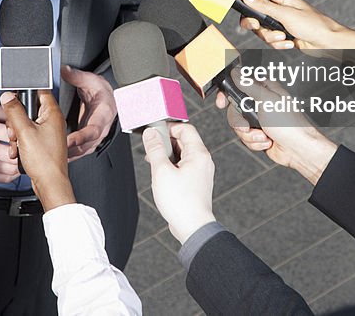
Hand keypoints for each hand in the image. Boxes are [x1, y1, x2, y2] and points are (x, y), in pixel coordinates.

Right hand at [0, 90, 75, 210]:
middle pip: (28, 108)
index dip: (24, 92)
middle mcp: (52, 120)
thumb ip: (14, 111)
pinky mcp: (42, 142)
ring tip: (16, 143)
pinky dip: (20, 140)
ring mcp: (47, 132)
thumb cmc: (45, 161)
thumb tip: (8, 97)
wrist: (49, 183)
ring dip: (16, 132)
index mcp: (52, 113)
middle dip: (16, 119)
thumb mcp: (24, 132)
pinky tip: (18, 149)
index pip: (39, 90)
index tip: (14, 98)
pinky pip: (27, 134)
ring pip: (25, 122)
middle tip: (15, 130)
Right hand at [0, 103, 19, 182]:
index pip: (13, 135)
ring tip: (21, 158)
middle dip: (22, 152)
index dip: (23, 135)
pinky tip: (12, 166)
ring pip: (9, 169)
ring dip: (19, 165)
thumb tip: (21, 114)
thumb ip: (4, 112)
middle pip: (12, 155)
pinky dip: (11, 174)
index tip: (25, 134)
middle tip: (26, 148)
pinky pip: (1, 178)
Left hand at [62, 66, 115, 160]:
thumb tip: (64, 70)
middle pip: (87, 145)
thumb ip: (77, 76)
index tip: (69, 140)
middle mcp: (101, 129)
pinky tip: (58, 157)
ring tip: (55, 159)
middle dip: (72, 150)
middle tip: (57, 154)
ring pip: (84, 150)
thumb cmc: (103, 91)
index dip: (81, 137)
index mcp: (103, 115)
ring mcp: (95, 136)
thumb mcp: (91, 80)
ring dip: (70, 155)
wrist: (109, 97)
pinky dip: (70, 155)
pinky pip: (80, 150)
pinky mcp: (88, 140)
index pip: (93, 129)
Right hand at [142, 122, 216, 243]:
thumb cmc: (181, 202)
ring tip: (154, 164)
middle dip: (165, 143)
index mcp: (199, 154)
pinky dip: (172, 166)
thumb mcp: (162, 171)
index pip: (185, 129)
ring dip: (167, 155)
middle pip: (184, 141)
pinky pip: (184, 166)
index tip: (155, 132)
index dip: (169, 128)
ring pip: (182, 154)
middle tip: (151, 149)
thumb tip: (150, 134)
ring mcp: (201, 172)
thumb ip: (155, 149)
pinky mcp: (196, 182)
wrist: (192, 227)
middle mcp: (203, 161)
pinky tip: (161, 175)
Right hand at [216, 70, 337, 184]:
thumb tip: (236, 71)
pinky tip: (266, 142)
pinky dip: (254, 142)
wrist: (298, 150)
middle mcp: (260, 103)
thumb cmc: (289, 124)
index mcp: (264, 89)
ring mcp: (259, 119)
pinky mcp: (258, 133)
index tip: (222, 102)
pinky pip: (244, 137)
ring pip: (238, 125)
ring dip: (249, 134)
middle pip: (233, 108)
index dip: (227, 93)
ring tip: (264, 136)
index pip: (239, 84)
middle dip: (240, 121)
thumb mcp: (266, 100)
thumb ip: (248, 85)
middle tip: (247, 126)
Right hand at [238, 0, 343, 50]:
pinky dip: (278, 44)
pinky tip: (290, 43)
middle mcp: (278, 7)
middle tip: (257, 26)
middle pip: (254, 11)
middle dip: (255, 23)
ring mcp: (279, 21)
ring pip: (261, 29)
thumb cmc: (313, 25)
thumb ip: (264, 6)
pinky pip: (270, 39)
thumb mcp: (286, 14)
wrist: (327, 44)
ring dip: (270, 36)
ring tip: (284, 37)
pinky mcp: (282, 35)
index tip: (239, 2)